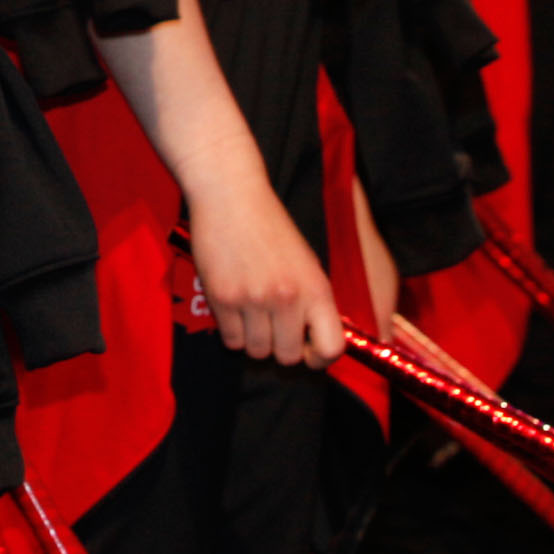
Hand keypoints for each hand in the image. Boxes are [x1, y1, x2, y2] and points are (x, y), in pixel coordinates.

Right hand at [185, 177, 341, 366]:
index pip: (331, 347)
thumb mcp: (306, 262)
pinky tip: (234, 308)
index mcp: (315, 288)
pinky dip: (232, 331)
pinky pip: (231, 340)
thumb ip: (312, 301)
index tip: (308, 350)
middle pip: (287, 356)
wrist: (231, 196)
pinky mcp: (222, 298)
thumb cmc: (270, 227)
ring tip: (251, 314)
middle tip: (272, 327)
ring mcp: (253, 299)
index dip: (320, 357)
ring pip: (256, 351)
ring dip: (254, 339)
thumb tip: (313, 341)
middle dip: (280, 346)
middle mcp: (287, 298)